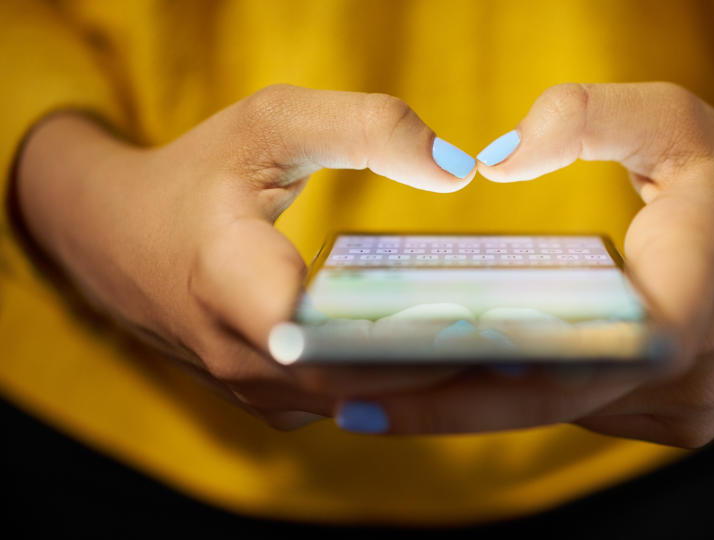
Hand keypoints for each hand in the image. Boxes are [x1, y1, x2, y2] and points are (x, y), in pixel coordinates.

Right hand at [15, 85, 476, 428]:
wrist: (116, 237)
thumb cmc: (199, 174)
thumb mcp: (272, 123)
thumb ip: (365, 127)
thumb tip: (458, 169)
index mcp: (227, 277)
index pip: (317, 333)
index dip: (397, 336)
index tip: (475, 322)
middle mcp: (237, 354)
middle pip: (356, 380)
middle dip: (442, 365)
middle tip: (530, 341)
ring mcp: (253, 389)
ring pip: (358, 402)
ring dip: (428, 382)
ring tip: (510, 351)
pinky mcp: (270, 401)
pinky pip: (347, 404)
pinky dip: (399, 385)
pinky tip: (456, 356)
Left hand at [333, 83, 713, 446]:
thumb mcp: (674, 120)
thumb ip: (586, 116)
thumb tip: (493, 158)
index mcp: (694, 288)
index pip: (578, 351)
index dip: (476, 377)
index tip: (382, 384)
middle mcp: (689, 371)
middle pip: (546, 399)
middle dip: (441, 402)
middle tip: (341, 396)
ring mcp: (685, 410)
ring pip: (559, 412)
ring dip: (474, 401)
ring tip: (377, 387)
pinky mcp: (677, 423)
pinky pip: (581, 410)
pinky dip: (520, 396)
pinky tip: (456, 378)